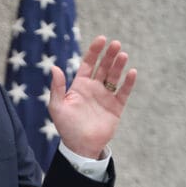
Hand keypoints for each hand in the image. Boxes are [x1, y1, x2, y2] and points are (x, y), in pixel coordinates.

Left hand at [48, 36, 136, 159]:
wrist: (81, 146)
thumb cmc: (66, 127)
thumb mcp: (57, 107)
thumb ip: (57, 87)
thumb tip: (54, 67)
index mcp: (80, 85)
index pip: (89, 63)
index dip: (95, 51)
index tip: (101, 39)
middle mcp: (94, 88)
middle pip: (104, 67)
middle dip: (110, 55)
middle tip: (116, 44)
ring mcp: (106, 96)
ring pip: (114, 77)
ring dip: (119, 65)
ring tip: (123, 55)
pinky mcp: (116, 107)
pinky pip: (124, 92)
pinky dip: (128, 83)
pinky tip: (131, 72)